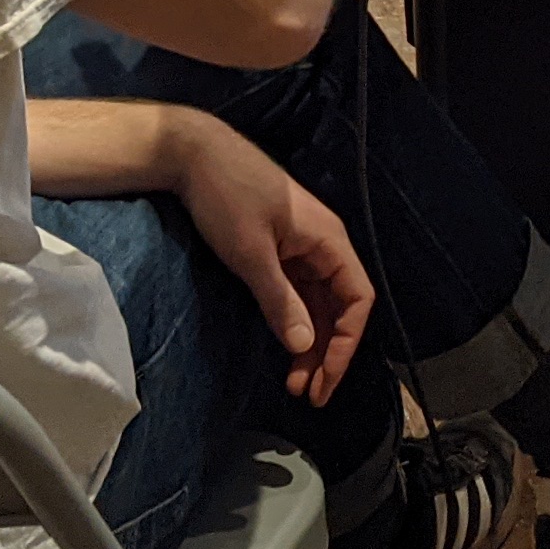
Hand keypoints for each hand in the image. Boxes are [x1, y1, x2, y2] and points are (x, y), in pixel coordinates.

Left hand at [165, 115, 375, 404]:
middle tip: (307, 393)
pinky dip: (294, 321)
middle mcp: (323, 245)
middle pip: (340, 307)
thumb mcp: (251, 254)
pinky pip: (298, 292)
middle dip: (328, 352)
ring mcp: (301, 247)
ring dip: (311, 342)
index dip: (346, 343)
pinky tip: (284, 344)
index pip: (357, 300)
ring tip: (293, 381)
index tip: (324, 378)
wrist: (192, 154)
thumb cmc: (227, 196)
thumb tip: (303, 345)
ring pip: (319, 303)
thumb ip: (279, 300)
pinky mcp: (279, 248)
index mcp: (329, 240)